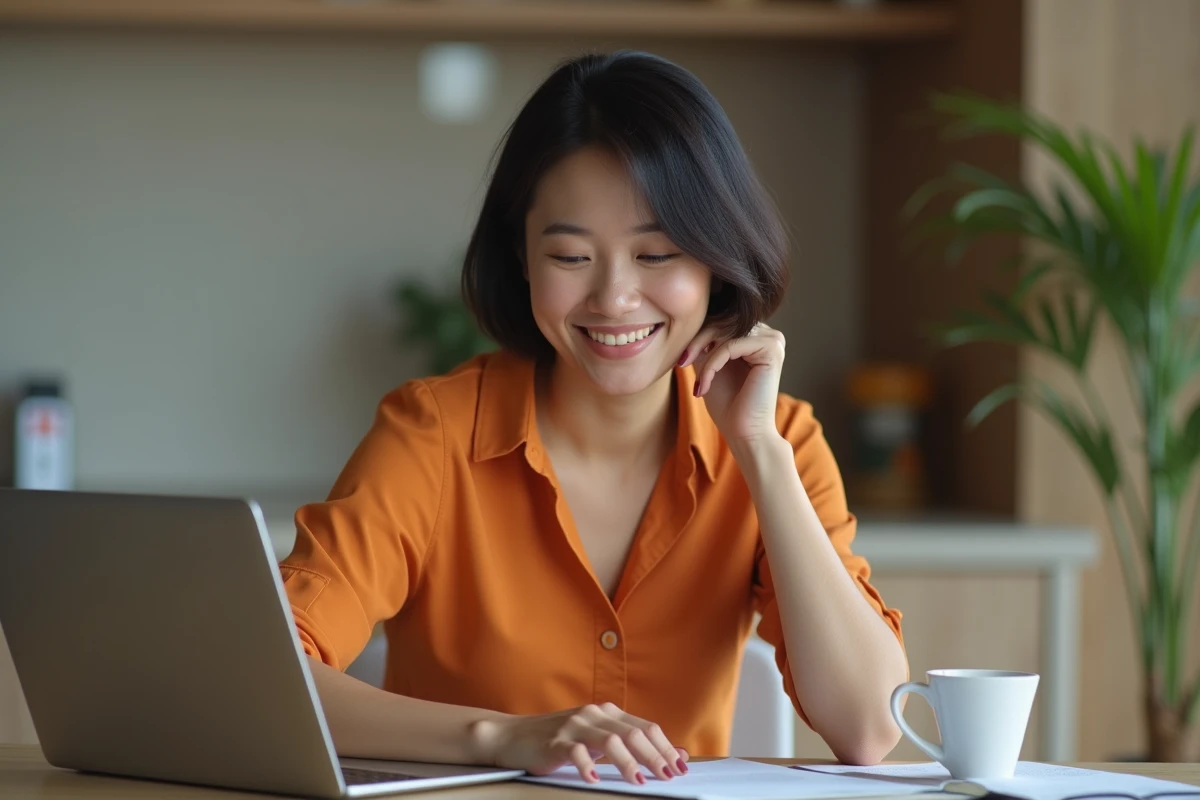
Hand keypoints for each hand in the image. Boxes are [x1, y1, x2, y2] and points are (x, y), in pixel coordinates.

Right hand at [470, 702, 688, 783]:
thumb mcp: (599, 739)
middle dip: (653, 756)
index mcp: (608, 713)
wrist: (514, 736)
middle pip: (632, 733)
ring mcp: (574, 726)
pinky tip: (594, 778)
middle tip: (667, 776)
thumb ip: (633, 744)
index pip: (645, 728)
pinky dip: (587, 765)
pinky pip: (575, 751)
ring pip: (609, 740)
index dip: (665, 747)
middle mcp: (594, 714)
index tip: (680, 767)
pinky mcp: (555, 741)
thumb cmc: (560, 740)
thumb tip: (677, 755)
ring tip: (638, 781)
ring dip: (627, 762)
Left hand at [681, 322, 785, 446]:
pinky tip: (705, 385)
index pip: (720, 321)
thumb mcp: (709, 365)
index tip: (681, 359)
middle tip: (682, 363)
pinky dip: (713, 364)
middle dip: (697, 341)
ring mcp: (773, 339)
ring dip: (703, 354)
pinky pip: (730, 345)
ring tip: (698, 381)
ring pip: (724, 331)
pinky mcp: (771, 348)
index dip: (697, 335)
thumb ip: (704, 342)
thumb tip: (688, 321)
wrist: (744, 433)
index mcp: (755, 336)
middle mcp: (767, 334)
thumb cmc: (727, 404)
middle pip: (722, 321)